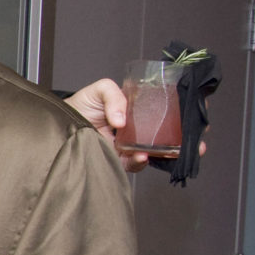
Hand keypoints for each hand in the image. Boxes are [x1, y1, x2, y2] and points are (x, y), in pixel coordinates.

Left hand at [64, 77, 207, 172]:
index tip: (196, 113)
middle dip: (184, 139)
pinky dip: (140, 161)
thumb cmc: (79, 106)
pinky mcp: (117, 160)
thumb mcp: (100, 90)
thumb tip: (122, 120)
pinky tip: (141, 156)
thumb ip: (114, 96)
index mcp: (137, 110)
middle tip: (196, 141)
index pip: (164, 110)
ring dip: (168, 153)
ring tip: (175, 150)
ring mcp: (129, 146)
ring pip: (155, 152)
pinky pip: (134, 164)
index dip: (182, 113)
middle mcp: (137, 129)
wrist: (58, 126)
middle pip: (166, 134)